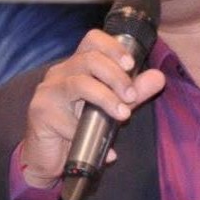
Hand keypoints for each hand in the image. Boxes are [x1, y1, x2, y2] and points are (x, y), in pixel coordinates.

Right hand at [20, 29, 164, 187]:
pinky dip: (88, 132)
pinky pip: (68, 119)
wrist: (51, 158)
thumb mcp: (114, 106)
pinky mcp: (41, 113)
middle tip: (131, 97)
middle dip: (116, 76)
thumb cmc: (81, 127)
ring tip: (122, 115)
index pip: (92, 40)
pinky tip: (105, 150)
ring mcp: (48, 92)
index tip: (131, 65)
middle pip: (89, 59)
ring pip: (79, 84)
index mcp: (77, 66)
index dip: (113, 47)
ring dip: (106, 98)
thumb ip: (135, 92)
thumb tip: (159, 77)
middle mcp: (60, 73)